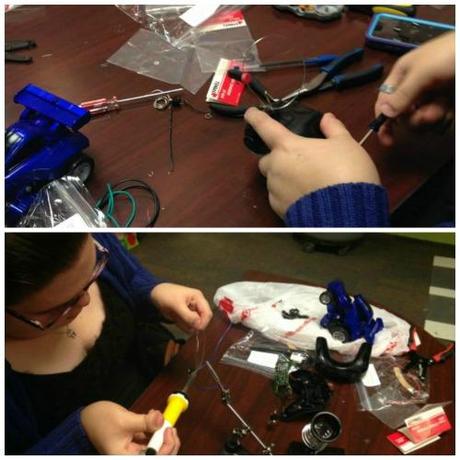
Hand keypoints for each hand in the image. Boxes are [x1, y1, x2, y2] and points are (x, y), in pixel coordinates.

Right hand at [80, 401, 179, 454]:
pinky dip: (156, 432)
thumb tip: (162, 420)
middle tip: (171, 427)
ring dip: (164, 438)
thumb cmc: (99, 421)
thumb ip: (143, 422)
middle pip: (157, 456)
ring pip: (155, 450)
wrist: (86, 418)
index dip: (166, 447)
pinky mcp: (134, 443)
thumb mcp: (123, 420)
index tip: (168, 430)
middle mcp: (130, 457)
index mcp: (126, 458)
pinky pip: (149, 441)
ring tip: (165, 422)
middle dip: (169, 444)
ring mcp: (132, 451)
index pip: (153, 459)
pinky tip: (154, 418)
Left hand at [151, 283, 212, 332]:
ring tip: (177, 319)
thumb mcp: (177, 305)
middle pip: (202, 320)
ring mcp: (191, 310)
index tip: (193, 328)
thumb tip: (198, 326)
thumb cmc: (166, 296)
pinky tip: (175, 319)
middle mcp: (197, 305)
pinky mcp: (185, 315)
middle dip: (193, 325)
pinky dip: (182, 325)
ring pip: (195, 324)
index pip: (207, 314)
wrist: (153, 293)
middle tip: (182, 323)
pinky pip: (187, 325)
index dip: (203, 323)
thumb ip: (188, 316)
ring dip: (186, 325)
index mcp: (198, 298)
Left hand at [244, 108, 379, 217]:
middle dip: (277, 158)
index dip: (256, 118)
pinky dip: (287, 195)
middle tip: (297, 161)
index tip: (250, 114)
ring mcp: (275, 190)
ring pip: (272, 180)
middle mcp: (276, 167)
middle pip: (266, 159)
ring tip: (306, 182)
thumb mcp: (346, 144)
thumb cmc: (346, 172)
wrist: (345, 212)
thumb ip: (333, 128)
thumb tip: (326, 118)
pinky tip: (304, 197)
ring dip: (283, 178)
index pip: (266, 127)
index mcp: (288, 146)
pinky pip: (278, 197)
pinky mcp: (278, 209)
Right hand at [375, 32, 453, 145]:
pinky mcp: (444, 98)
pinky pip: (435, 115)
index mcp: (402, 74)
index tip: (388, 138)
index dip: (383, 119)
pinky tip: (448, 110)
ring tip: (441, 110)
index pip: (384, 101)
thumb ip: (402, 93)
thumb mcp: (423, 72)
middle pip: (402, 113)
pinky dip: (440, 116)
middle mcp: (413, 85)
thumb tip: (384, 113)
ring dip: (429, 117)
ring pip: (419, 116)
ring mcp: (429, 92)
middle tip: (427, 116)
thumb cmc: (449, 54)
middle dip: (414, 118)